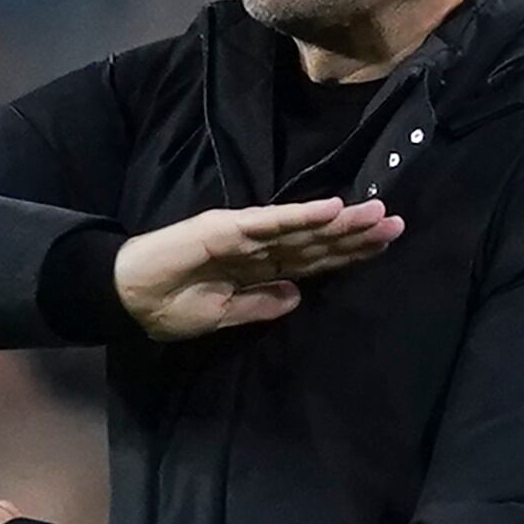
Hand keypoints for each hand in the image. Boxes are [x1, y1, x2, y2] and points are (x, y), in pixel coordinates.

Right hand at [113, 196, 403, 340]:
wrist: (126, 296)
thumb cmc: (170, 307)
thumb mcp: (222, 315)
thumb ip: (260, 305)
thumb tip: (298, 296)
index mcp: (260, 270)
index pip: (315, 259)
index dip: (350, 252)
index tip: (385, 244)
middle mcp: (259, 247)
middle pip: (318, 241)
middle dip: (357, 235)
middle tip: (397, 223)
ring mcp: (245, 234)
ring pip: (303, 227)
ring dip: (341, 221)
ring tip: (376, 213)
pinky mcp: (226, 227)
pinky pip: (272, 222)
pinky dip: (302, 215)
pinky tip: (332, 209)